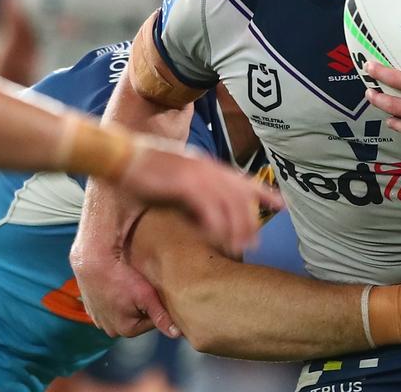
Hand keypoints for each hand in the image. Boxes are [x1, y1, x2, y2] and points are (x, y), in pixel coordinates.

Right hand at [70, 220, 178, 338]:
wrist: (93, 261)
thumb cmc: (122, 277)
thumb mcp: (146, 296)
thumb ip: (161, 316)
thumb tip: (176, 334)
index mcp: (126, 330)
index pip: (151, 322)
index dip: (154, 305)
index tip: (150, 292)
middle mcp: (111, 329)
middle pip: (135, 318)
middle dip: (139, 305)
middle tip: (137, 287)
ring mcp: (98, 320)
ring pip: (121, 312)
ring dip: (125, 302)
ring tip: (125, 285)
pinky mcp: (90, 309)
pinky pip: (108, 306)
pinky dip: (112, 298)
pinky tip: (114, 286)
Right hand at [116, 139, 281, 255]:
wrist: (119, 154)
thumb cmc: (140, 168)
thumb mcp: (172, 179)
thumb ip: (189, 193)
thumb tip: (199, 214)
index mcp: (204, 165)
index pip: (241, 179)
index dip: (263, 193)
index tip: (281, 205)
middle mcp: (206, 168)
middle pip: (241, 195)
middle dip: (252, 220)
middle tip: (254, 243)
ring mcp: (196, 173)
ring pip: (229, 203)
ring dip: (237, 227)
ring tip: (240, 247)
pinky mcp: (183, 182)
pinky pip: (208, 207)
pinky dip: (215, 224)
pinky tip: (216, 237)